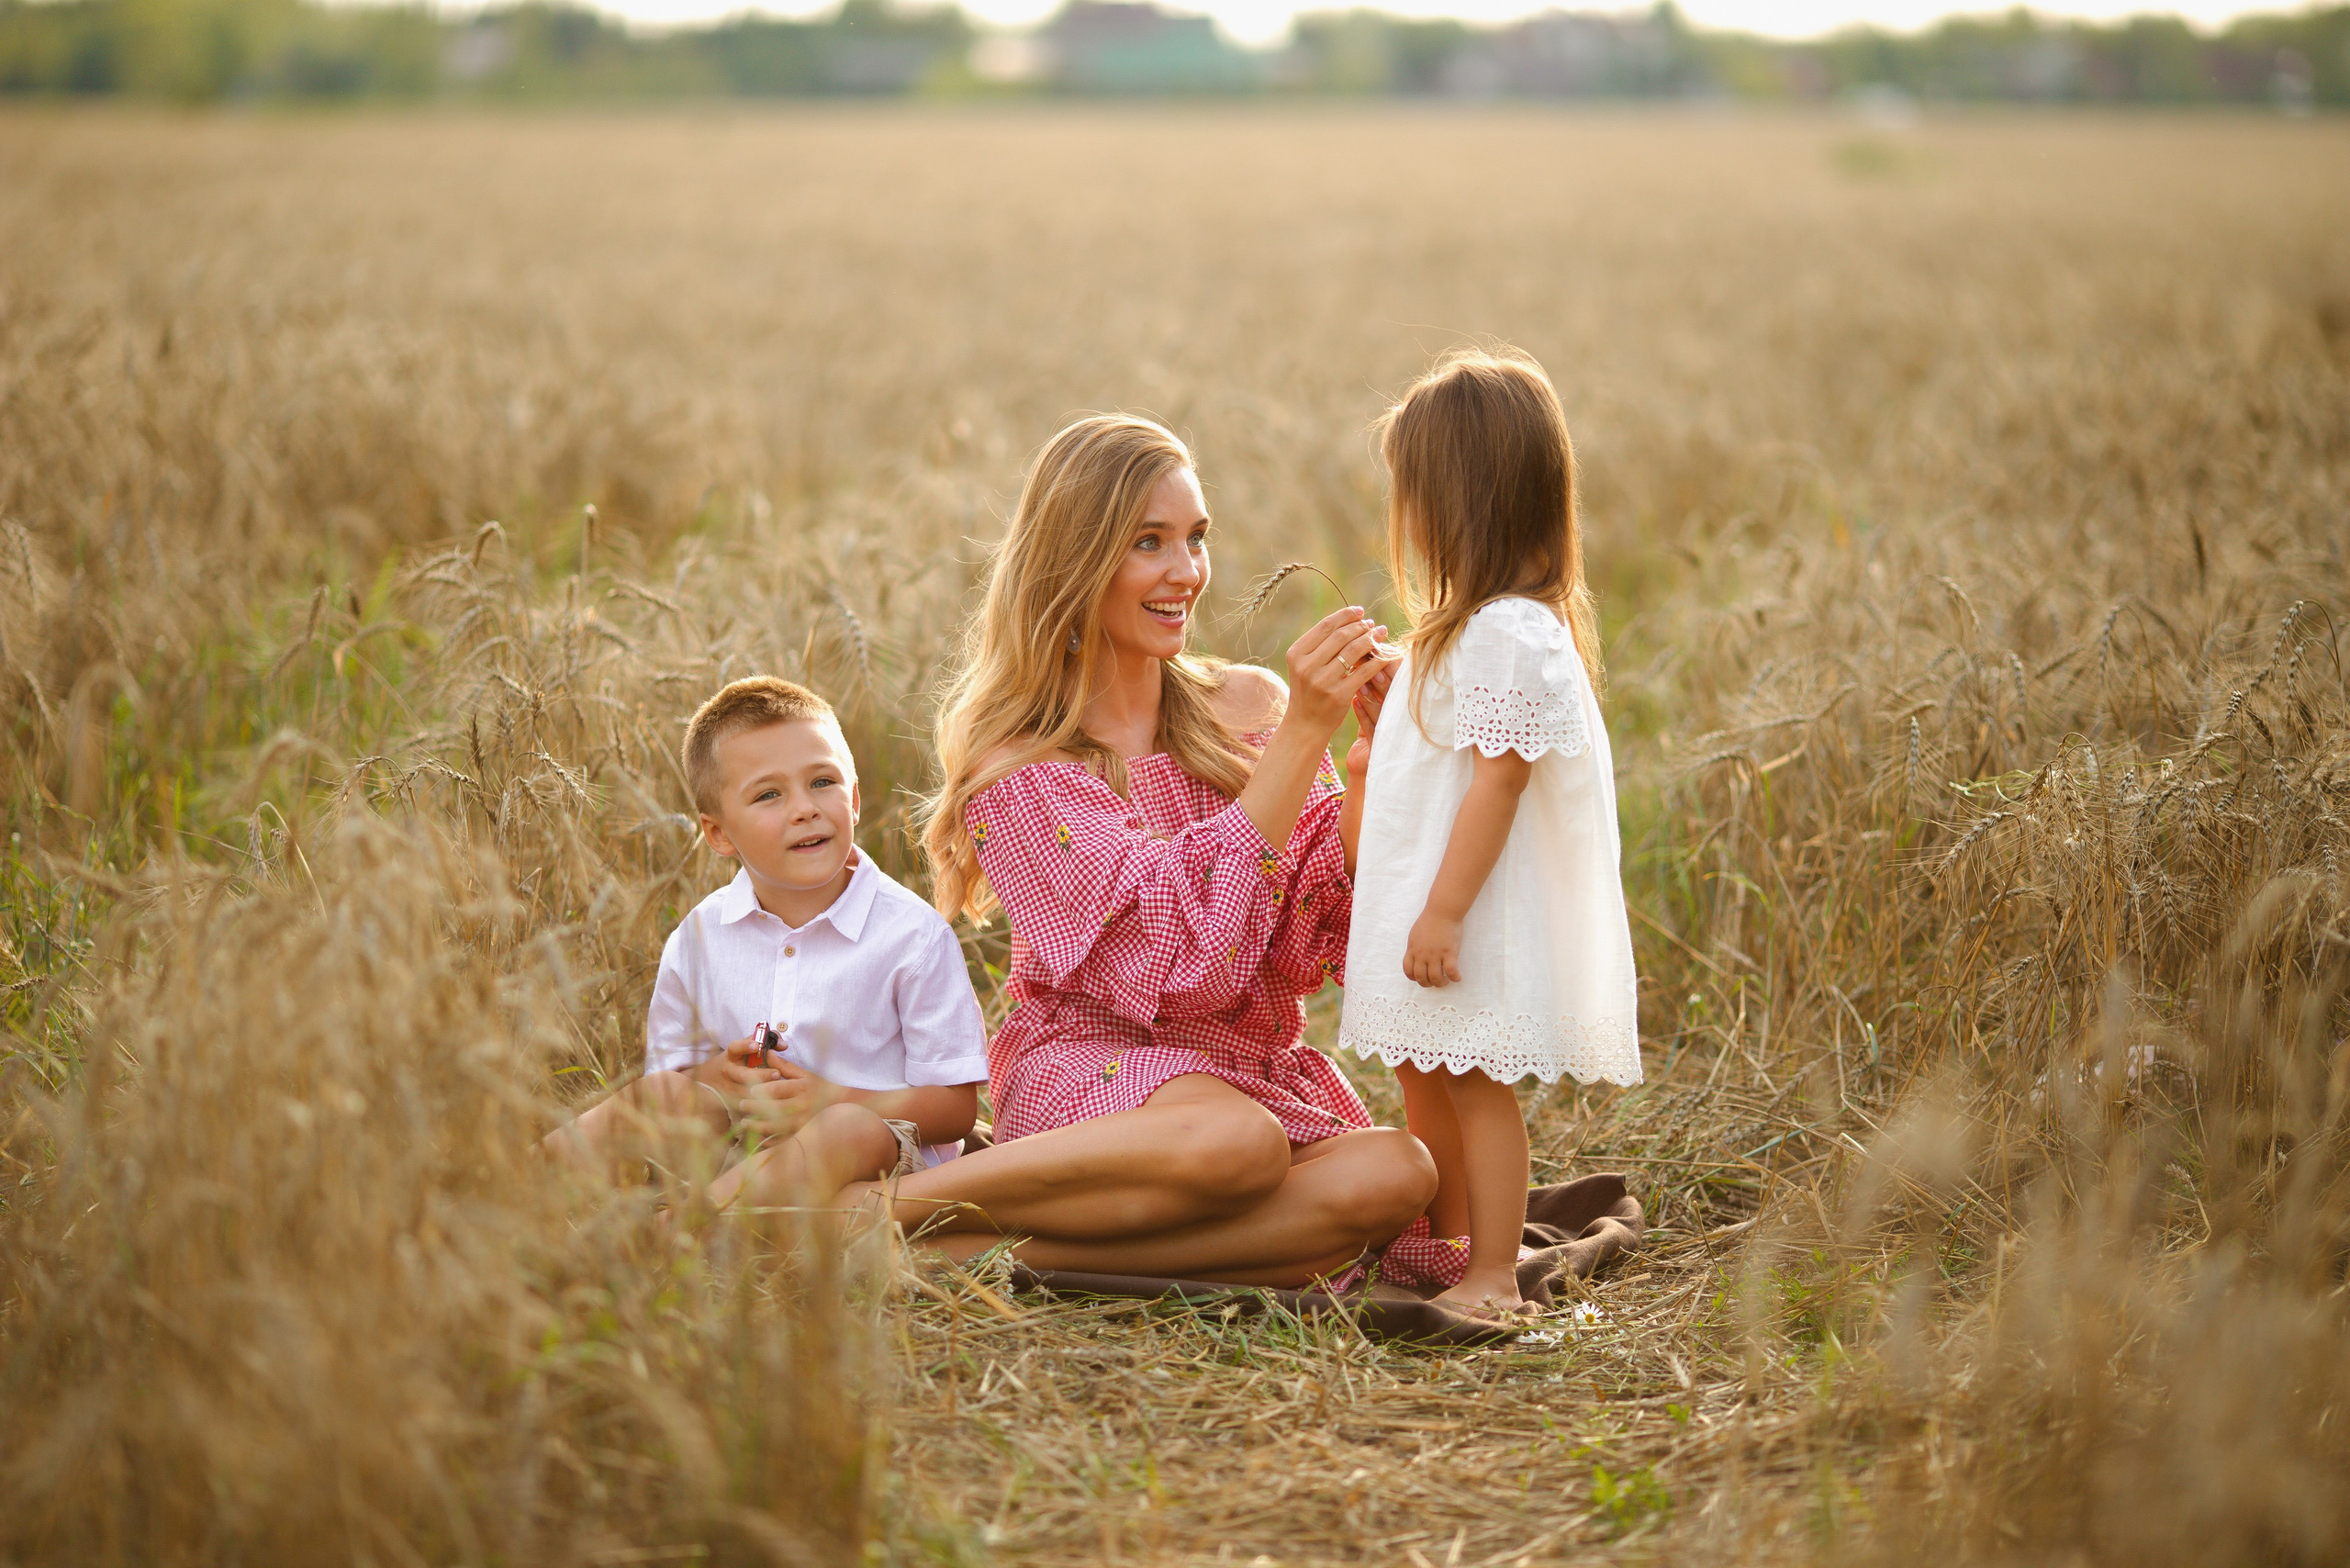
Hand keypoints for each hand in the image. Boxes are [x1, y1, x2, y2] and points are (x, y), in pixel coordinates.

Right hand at [685, 1034, 781, 1108]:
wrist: (712, 1078)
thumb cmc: (739, 1060)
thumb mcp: (747, 1047)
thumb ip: (766, 1041)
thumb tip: (783, 1045)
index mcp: (732, 1055)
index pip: (735, 1048)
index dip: (744, 1046)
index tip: (757, 1045)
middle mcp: (728, 1071)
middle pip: (742, 1075)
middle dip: (760, 1075)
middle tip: (777, 1074)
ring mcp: (727, 1088)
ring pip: (744, 1093)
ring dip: (761, 1093)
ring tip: (777, 1092)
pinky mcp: (729, 1103)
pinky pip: (744, 1106)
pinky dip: (757, 1107)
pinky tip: (771, 1106)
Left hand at [737, 1060, 836, 1139]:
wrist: (840, 1105)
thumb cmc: (820, 1087)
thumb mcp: (804, 1074)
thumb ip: (784, 1066)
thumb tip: (767, 1053)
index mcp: (801, 1088)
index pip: (777, 1089)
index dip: (762, 1090)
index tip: (750, 1090)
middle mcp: (801, 1106)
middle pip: (773, 1108)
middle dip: (755, 1107)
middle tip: (741, 1104)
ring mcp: (801, 1123)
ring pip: (775, 1127)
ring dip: (757, 1126)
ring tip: (745, 1122)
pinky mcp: (801, 1135)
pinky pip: (782, 1141)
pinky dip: (768, 1141)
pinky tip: (757, 1137)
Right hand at [1282, 607, 1394, 740]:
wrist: (1305, 724)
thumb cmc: (1309, 691)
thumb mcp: (1305, 666)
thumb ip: (1321, 645)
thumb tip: (1349, 620)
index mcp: (1297, 654)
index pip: (1325, 626)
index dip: (1345, 616)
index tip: (1360, 611)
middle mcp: (1307, 666)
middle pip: (1340, 636)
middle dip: (1360, 627)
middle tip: (1372, 624)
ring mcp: (1322, 681)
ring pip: (1353, 651)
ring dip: (1371, 639)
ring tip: (1380, 633)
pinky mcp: (1338, 695)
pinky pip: (1364, 672)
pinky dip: (1377, 660)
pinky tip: (1386, 654)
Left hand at [1403, 909, 1462, 987]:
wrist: (1442, 911)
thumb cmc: (1430, 919)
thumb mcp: (1415, 934)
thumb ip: (1415, 947)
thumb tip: (1416, 956)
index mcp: (1413, 949)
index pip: (1408, 970)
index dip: (1414, 978)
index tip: (1421, 977)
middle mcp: (1422, 954)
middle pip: (1421, 977)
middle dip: (1427, 984)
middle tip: (1434, 982)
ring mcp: (1435, 954)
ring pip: (1435, 978)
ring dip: (1440, 983)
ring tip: (1445, 981)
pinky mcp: (1449, 953)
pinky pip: (1451, 971)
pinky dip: (1455, 978)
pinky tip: (1457, 978)